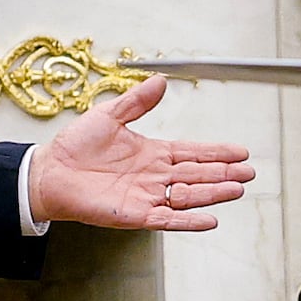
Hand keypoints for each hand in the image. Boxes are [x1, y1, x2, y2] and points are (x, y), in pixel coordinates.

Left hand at [22, 79, 253, 235]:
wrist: (50, 172)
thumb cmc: (75, 146)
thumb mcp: (109, 115)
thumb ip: (137, 101)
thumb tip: (161, 80)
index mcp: (152, 153)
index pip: (193, 153)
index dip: (217, 153)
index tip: (240, 152)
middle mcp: (154, 176)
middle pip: (197, 175)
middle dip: (224, 174)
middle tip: (249, 173)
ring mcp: (147, 196)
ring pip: (189, 196)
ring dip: (213, 194)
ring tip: (238, 189)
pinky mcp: (135, 215)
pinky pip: (168, 219)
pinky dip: (189, 220)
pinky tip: (210, 220)